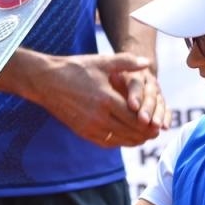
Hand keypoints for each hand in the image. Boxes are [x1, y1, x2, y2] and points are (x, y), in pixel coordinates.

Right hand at [31, 52, 162, 145]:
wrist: (46, 81)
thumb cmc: (75, 68)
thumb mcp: (101, 61)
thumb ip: (126, 62)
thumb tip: (147, 63)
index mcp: (106, 99)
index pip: (135, 117)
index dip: (149, 123)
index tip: (158, 123)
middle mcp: (98, 116)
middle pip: (130, 131)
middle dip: (145, 134)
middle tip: (155, 133)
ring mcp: (89, 126)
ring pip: (119, 140)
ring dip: (134, 140)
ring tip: (144, 137)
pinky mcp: (82, 132)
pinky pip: (106, 143)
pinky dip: (118, 142)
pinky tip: (125, 138)